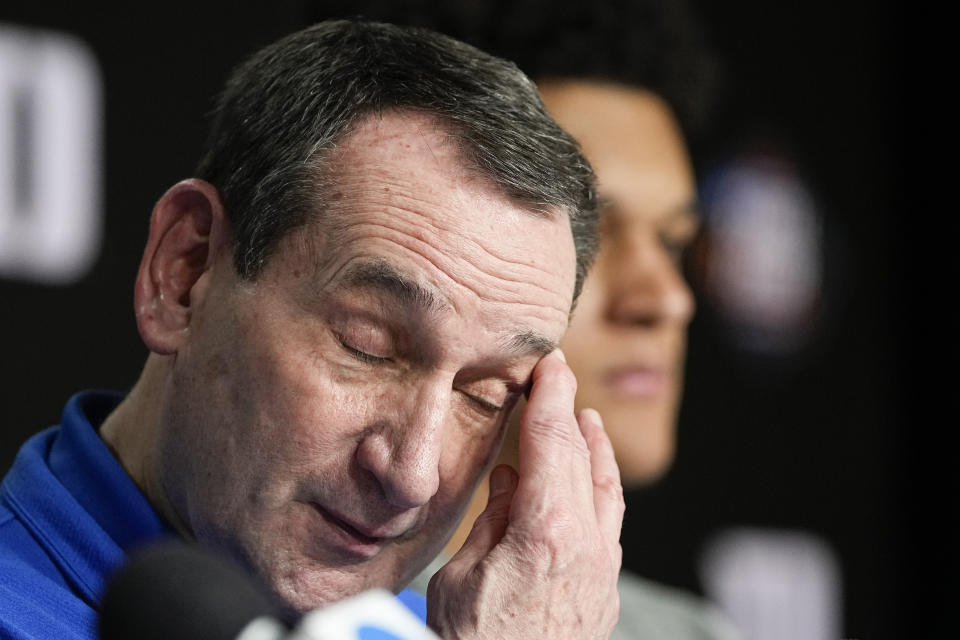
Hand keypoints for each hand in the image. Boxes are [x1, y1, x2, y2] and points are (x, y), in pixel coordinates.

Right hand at [427, 350, 623, 638]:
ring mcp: (601, 570)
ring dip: (596, 449)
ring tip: (588, 421)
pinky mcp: (602, 591)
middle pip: (585, 458)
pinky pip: (609, 523)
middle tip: (561, 380)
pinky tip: (589, 484)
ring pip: (607, 491)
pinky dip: (600, 490)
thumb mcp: (461, 577)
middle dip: (573, 413)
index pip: (552, 441)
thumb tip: (510, 483)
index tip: (549, 364)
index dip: (550, 395)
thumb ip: (492, 522)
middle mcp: (586, 544)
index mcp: (546, 530)